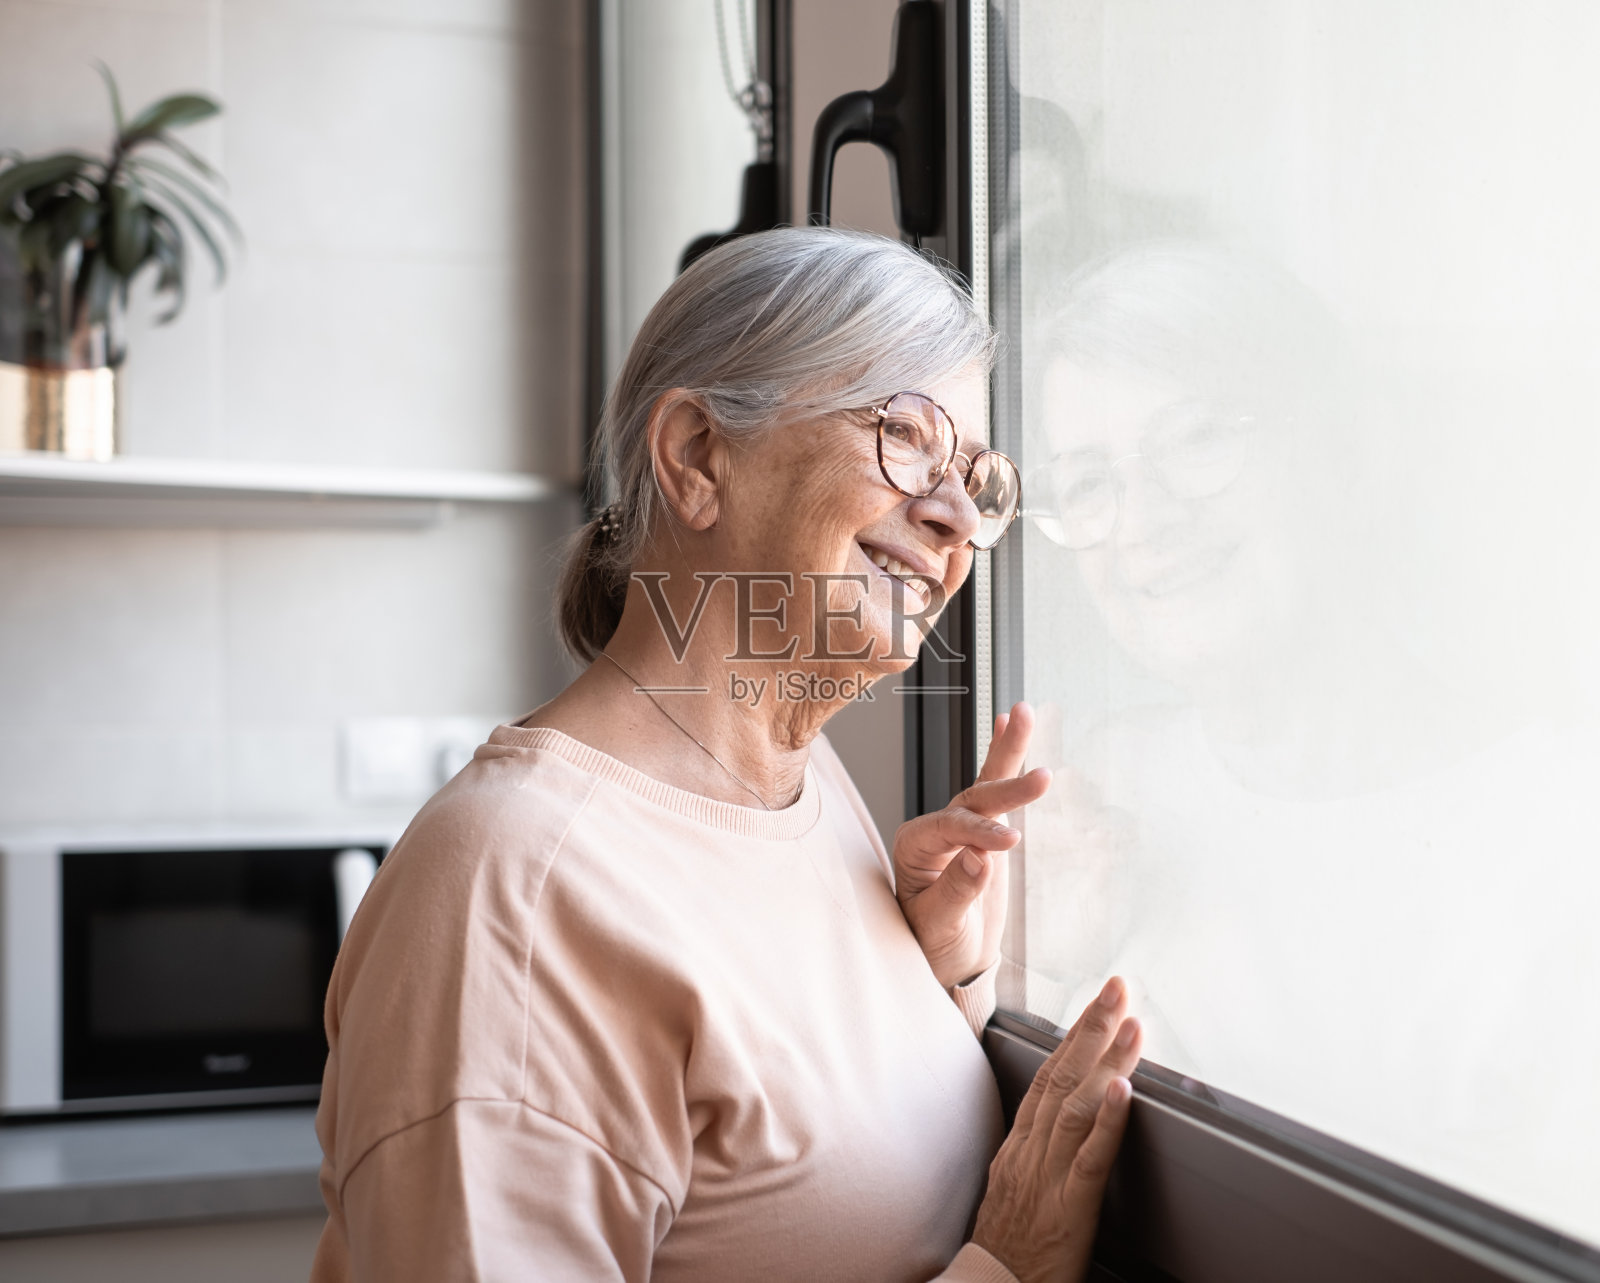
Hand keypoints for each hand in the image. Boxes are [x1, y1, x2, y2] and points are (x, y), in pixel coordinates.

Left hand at [892, 701, 1050, 988]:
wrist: (948, 959)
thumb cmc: (934, 945)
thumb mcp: (940, 927)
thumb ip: (956, 892)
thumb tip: (980, 858)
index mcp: (914, 847)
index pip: (951, 829)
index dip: (980, 834)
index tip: (1010, 845)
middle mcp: (934, 829)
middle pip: (972, 799)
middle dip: (1006, 787)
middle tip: (1042, 779)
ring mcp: (960, 827)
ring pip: (984, 784)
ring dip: (1006, 751)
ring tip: (1024, 712)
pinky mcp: (984, 831)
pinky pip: (995, 792)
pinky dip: (1004, 757)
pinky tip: (1009, 722)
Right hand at [971, 977, 1143, 1282]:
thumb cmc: (1004, 1250)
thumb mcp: (1012, 1189)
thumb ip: (1034, 1153)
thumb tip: (1054, 1124)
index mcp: (1021, 1145)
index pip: (1049, 1076)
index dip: (1075, 1037)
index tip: (1098, 1004)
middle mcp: (1031, 1150)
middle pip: (1062, 1076)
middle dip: (1092, 1027)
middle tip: (1118, 987)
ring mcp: (1047, 1176)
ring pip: (1077, 1105)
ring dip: (1107, 1059)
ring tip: (1131, 1023)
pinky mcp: (1068, 1208)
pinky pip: (1089, 1159)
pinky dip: (1106, 1121)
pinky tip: (1123, 1091)